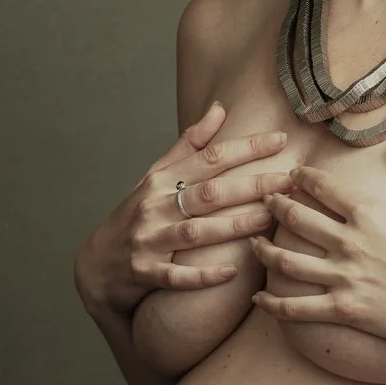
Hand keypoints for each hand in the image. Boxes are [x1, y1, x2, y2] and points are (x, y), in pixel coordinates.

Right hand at [73, 101, 296, 316]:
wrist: (96, 265)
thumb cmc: (137, 215)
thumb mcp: (156, 177)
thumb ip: (190, 145)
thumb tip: (220, 108)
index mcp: (162, 180)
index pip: (209, 157)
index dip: (245, 147)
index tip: (281, 139)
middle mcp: (154, 206)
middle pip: (209, 192)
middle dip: (251, 185)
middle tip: (289, 181)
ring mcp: (148, 240)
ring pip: (195, 231)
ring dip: (233, 226)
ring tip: (268, 219)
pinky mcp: (144, 273)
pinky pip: (176, 275)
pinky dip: (202, 275)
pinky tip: (231, 272)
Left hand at [249, 124, 385, 347]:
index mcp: (371, 212)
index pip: (322, 187)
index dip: (303, 177)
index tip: (293, 175)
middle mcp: (350, 242)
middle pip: (296, 219)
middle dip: (274, 205)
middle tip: (265, 200)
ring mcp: (344, 278)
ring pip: (287, 261)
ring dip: (264, 249)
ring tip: (253, 243)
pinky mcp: (345, 310)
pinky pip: (297, 307)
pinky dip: (273, 303)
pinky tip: (261, 298)